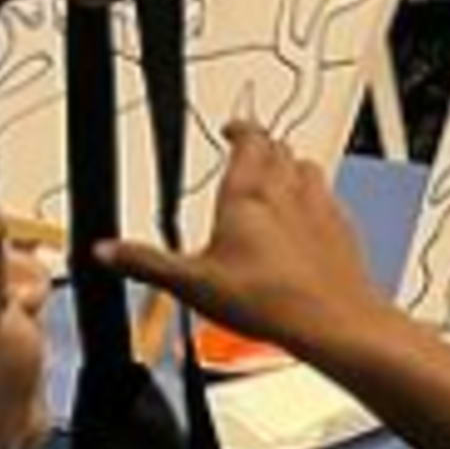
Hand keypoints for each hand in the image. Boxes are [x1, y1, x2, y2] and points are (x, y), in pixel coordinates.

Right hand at [98, 124, 398, 357]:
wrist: (332, 320)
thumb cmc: (269, 300)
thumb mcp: (192, 285)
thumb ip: (147, 264)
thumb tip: (107, 252)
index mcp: (248, 194)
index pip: (248, 139)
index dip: (239, 128)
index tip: (231, 128)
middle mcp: (288, 192)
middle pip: (279, 148)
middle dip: (262, 145)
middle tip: (249, 148)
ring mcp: (321, 207)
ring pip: (307, 168)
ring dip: (291, 165)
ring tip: (277, 176)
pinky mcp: (343, 229)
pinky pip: (329, 198)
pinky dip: (314, 198)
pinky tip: (305, 218)